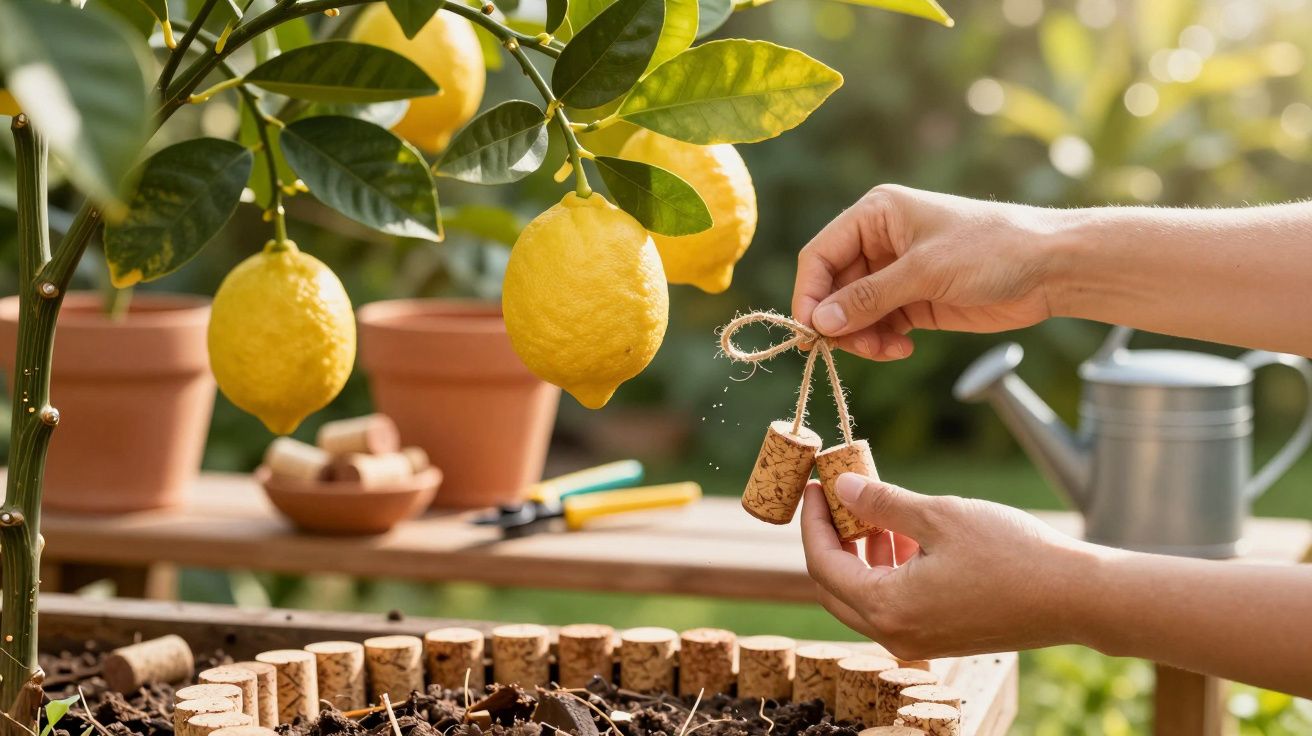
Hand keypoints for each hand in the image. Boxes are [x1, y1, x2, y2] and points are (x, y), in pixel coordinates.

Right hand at [792, 185, 1057, 359]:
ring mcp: (896, 273)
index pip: (820, 255)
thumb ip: (870, 297)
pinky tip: (903, 350)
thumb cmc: (991, 250)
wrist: (1049, 268)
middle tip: (853, 348)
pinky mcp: (914, 300)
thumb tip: (820, 322)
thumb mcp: (925, 272)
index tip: (811, 331)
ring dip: (861, 336)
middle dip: (839, 321)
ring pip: (853, 312)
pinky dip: (881, 342)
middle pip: (833, 288)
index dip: (809, 293)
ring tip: (886, 350)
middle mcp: (879, 241)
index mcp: (875, 215)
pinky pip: (878, 325)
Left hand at [800, 475, 1092, 658]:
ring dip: (860, 554)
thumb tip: (841, 487)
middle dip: (829, 540)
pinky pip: (895, 604)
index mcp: (887, 608)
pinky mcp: (941, 637)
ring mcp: (919, 641)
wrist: (1077, 597)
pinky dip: (888, 571)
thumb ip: (881, 504)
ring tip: (870, 508)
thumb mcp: (939, 517)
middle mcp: (896, 635)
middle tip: (832, 498)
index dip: (812, 522)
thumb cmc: (1012, 553)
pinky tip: (903, 536)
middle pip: (834, 588)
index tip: (813, 486)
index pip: (822, 565)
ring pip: (865, 596)